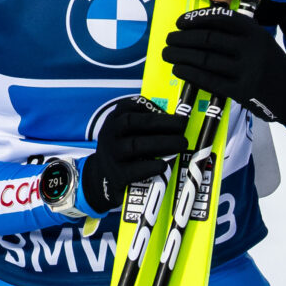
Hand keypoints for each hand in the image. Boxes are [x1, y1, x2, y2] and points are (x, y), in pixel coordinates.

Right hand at [79, 97, 193, 214]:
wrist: (102, 177)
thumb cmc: (124, 151)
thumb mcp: (125, 133)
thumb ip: (145, 125)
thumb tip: (176, 122)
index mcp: (114, 121)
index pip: (127, 107)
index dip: (149, 107)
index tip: (169, 111)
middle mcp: (109, 135)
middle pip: (131, 123)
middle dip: (160, 122)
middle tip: (183, 127)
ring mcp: (112, 155)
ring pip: (134, 145)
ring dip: (161, 143)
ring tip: (181, 144)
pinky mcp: (118, 176)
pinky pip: (134, 170)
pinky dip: (151, 166)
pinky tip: (164, 165)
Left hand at [164, 5, 285, 127]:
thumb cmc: (268, 62)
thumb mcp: (259, 40)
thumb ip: (234, 32)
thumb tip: (195, 27)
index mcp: (254, 32)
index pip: (219, 19)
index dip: (195, 19)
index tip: (179, 23)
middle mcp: (251, 49)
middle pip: (207, 39)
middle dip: (182, 39)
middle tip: (169, 39)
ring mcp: (247, 70)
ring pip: (204, 59)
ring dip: (180, 56)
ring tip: (167, 54)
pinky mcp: (241, 90)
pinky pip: (208, 80)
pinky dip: (189, 73)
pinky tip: (178, 69)